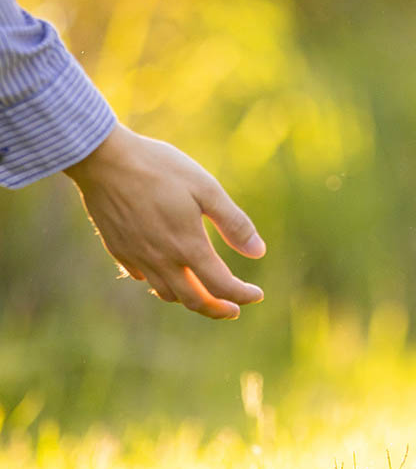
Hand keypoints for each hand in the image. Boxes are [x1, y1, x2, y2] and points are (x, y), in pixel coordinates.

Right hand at [64, 124, 265, 318]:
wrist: (103, 159)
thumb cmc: (160, 168)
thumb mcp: (206, 189)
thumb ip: (234, 223)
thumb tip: (259, 252)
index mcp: (187, 246)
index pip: (221, 286)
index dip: (242, 295)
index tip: (256, 295)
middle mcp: (161, 259)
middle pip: (193, 300)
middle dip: (217, 309)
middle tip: (233, 309)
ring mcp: (136, 257)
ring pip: (166, 293)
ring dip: (190, 298)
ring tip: (204, 293)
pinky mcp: (118, 249)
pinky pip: (142, 278)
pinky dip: (161, 283)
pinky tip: (168, 271)